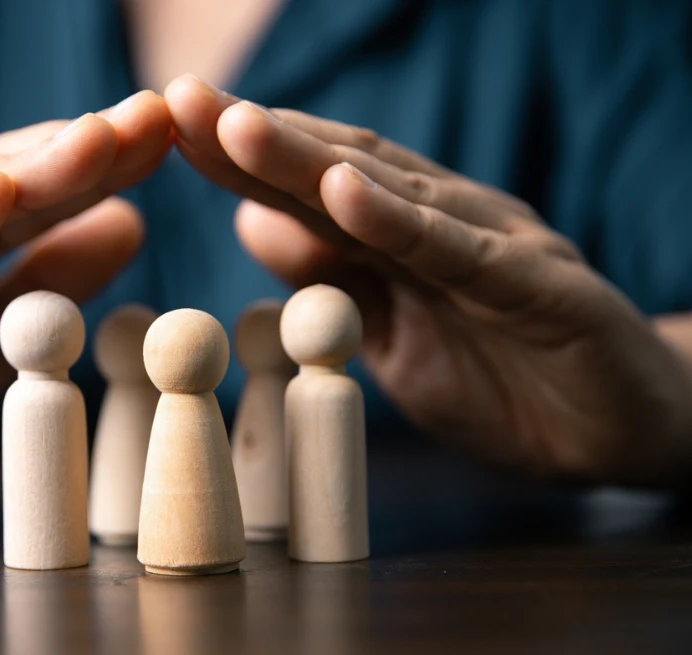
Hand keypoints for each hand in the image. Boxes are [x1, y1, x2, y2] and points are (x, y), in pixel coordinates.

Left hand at [166, 75, 691, 485]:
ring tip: (237, 125)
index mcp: (397, 240)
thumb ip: (329, 278)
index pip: (302, 189)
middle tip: (179, 99)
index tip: (162, 130)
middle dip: (251, 136)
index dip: (232, 158)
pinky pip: (457, 252)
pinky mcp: (536, 285)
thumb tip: (251, 221)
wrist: (616, 432)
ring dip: (308, 158)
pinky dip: (399, 222)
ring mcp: (489, 246)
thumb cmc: (500, 381)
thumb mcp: (386, 336)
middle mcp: (438, 224)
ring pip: (388, 194)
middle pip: (332, 170)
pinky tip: (346, 192)